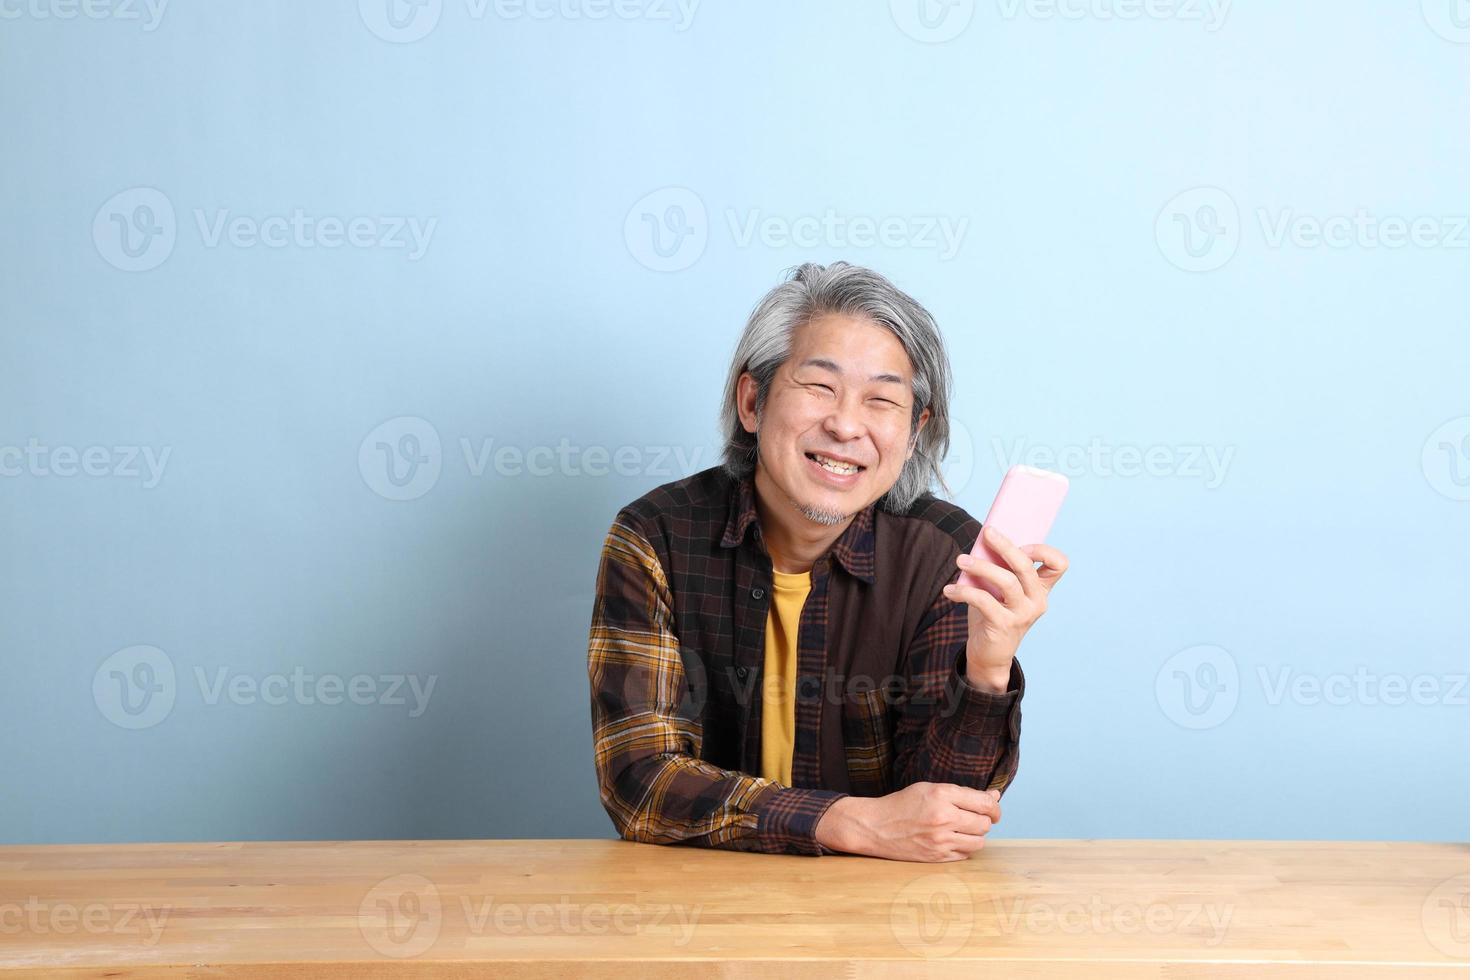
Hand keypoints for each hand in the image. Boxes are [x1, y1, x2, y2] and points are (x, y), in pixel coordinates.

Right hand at [814, 782, 1001, 861]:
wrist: (874, 826)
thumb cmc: (901, 804)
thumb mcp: (929, 789)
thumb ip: (962, 793)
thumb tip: (994, 796)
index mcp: (941, 795)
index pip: (984, 803)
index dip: (994, 806)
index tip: (993, 808)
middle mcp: (943, 818)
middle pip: (984, 823)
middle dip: (985, 820)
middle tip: (975, 817)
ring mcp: (940, 840)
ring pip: (979, 842)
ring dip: (976, 835)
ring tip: (964, 829)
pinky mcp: (937, 857)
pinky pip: (965, 855)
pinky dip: (964, 847)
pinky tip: (952, 840)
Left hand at [943, 526, 1068, 691]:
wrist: (990, 655)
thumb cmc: (993, 615)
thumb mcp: (999, 590)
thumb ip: (998, 569)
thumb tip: (981, 543)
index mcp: (1040, 589)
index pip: (1059, 564)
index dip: (1042, 550)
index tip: (1020, 544)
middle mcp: (1037, 601)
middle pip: (1026, 566)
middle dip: (1005, 545)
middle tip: (987, 532)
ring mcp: (1023, 614)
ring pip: (1006, 581)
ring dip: (981, 566)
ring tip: (961, 560)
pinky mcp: (1003, 625)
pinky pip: (983, 601)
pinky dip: (964, 591)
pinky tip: (950, 590)